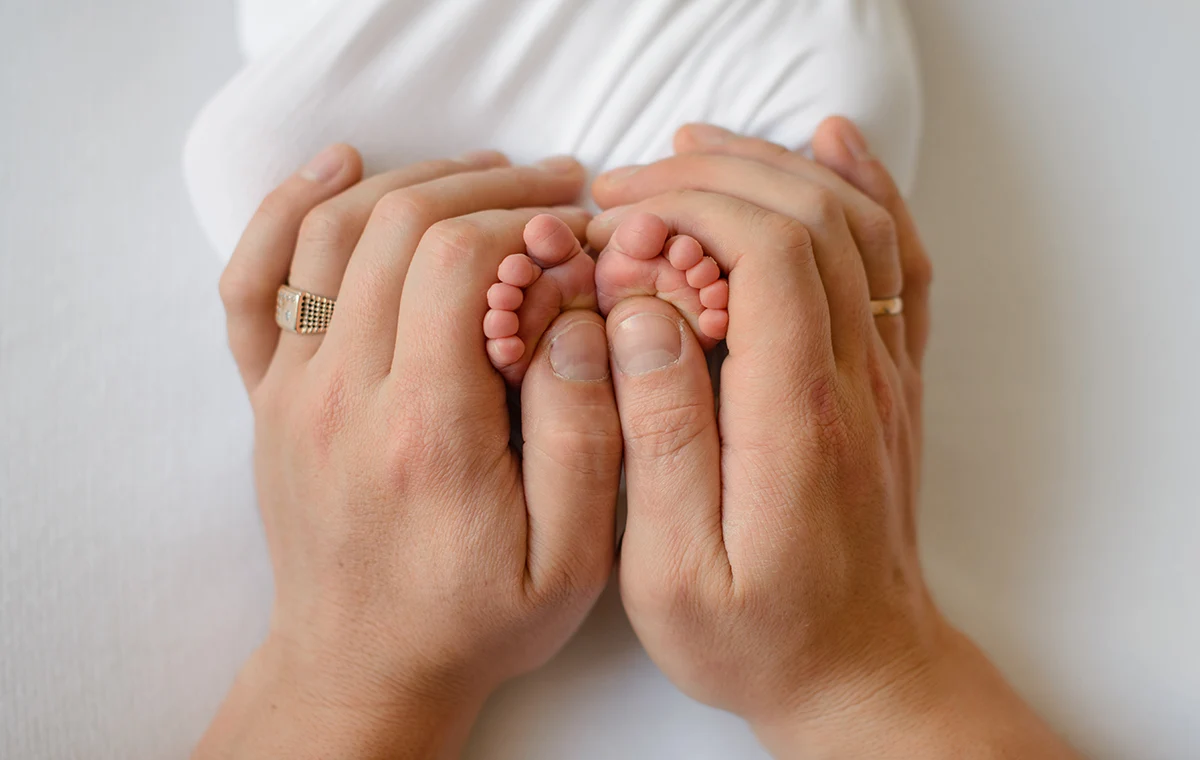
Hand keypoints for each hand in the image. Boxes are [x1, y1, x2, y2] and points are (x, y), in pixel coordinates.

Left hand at [196, 148, 621, 758]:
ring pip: (329, 231)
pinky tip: (335, 169)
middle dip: (485, 186)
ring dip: (410, 180)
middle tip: (553, 189)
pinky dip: (286, 209)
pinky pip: (251, 281)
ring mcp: (292, 390)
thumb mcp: (570, 558)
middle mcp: (343, 394)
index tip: (574, 230)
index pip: (458, 259)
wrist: (364, 668)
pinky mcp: (268, 397)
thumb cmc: (474, 620)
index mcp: (425, 429)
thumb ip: (584, 433)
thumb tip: (581, 316)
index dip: (525, 219)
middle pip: (399, 225)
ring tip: (483, 174)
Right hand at [588, 119, 1078, 756]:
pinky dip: (867, 190)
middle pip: (811, 217)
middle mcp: (854, 381)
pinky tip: (829, 149)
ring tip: (695, 151)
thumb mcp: (676, 569)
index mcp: (796, 419)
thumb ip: (661, 437)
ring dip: (775, 168)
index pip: (769, 252)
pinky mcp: (888, 381)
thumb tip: (643, 315)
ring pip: (855, 223)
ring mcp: (883, 376)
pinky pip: (896, 262)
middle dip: (715, 176)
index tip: (621, 219)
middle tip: (631, 186)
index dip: (691, 208)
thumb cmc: (759, 635)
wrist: (858, 672)